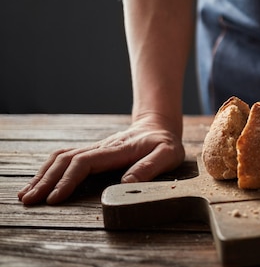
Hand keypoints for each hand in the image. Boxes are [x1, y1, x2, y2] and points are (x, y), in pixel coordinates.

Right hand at [17, 115, 184, 204]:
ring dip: (43, 174)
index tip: (55, 198)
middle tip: (29, 200)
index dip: (68, 180)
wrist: (158, 126)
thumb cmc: (165, 143)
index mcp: (117, 150)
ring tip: (26, 194)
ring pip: (61, 157)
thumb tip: (126, 184)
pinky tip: (39, 181)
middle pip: (66, 160)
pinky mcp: (93, 152)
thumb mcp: (168, 154)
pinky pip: (65, 157)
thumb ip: (150, 167)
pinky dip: (49, 169)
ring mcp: (95, 148)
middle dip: (46, 180)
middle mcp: (101, 147)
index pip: (85, 162)